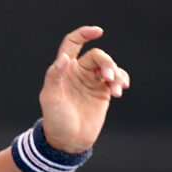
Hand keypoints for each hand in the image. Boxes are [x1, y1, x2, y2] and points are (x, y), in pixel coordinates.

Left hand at [39, 26, 129, 152]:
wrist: (68, 140)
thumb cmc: (55, 119)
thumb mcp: (51, 98)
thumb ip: (55, 77)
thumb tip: (64, 58)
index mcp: (63, 70)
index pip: (72, 44)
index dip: (83, 34)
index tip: (98, 31)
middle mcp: (78, 72)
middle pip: (97, 56)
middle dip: (106, 62)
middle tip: (109, 76)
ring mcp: (91, 81)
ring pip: (109, 66)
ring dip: (116, 73)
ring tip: (116, 89)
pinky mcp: (102, 91)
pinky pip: (116, 78)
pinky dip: (121, 80)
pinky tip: (120, 89)